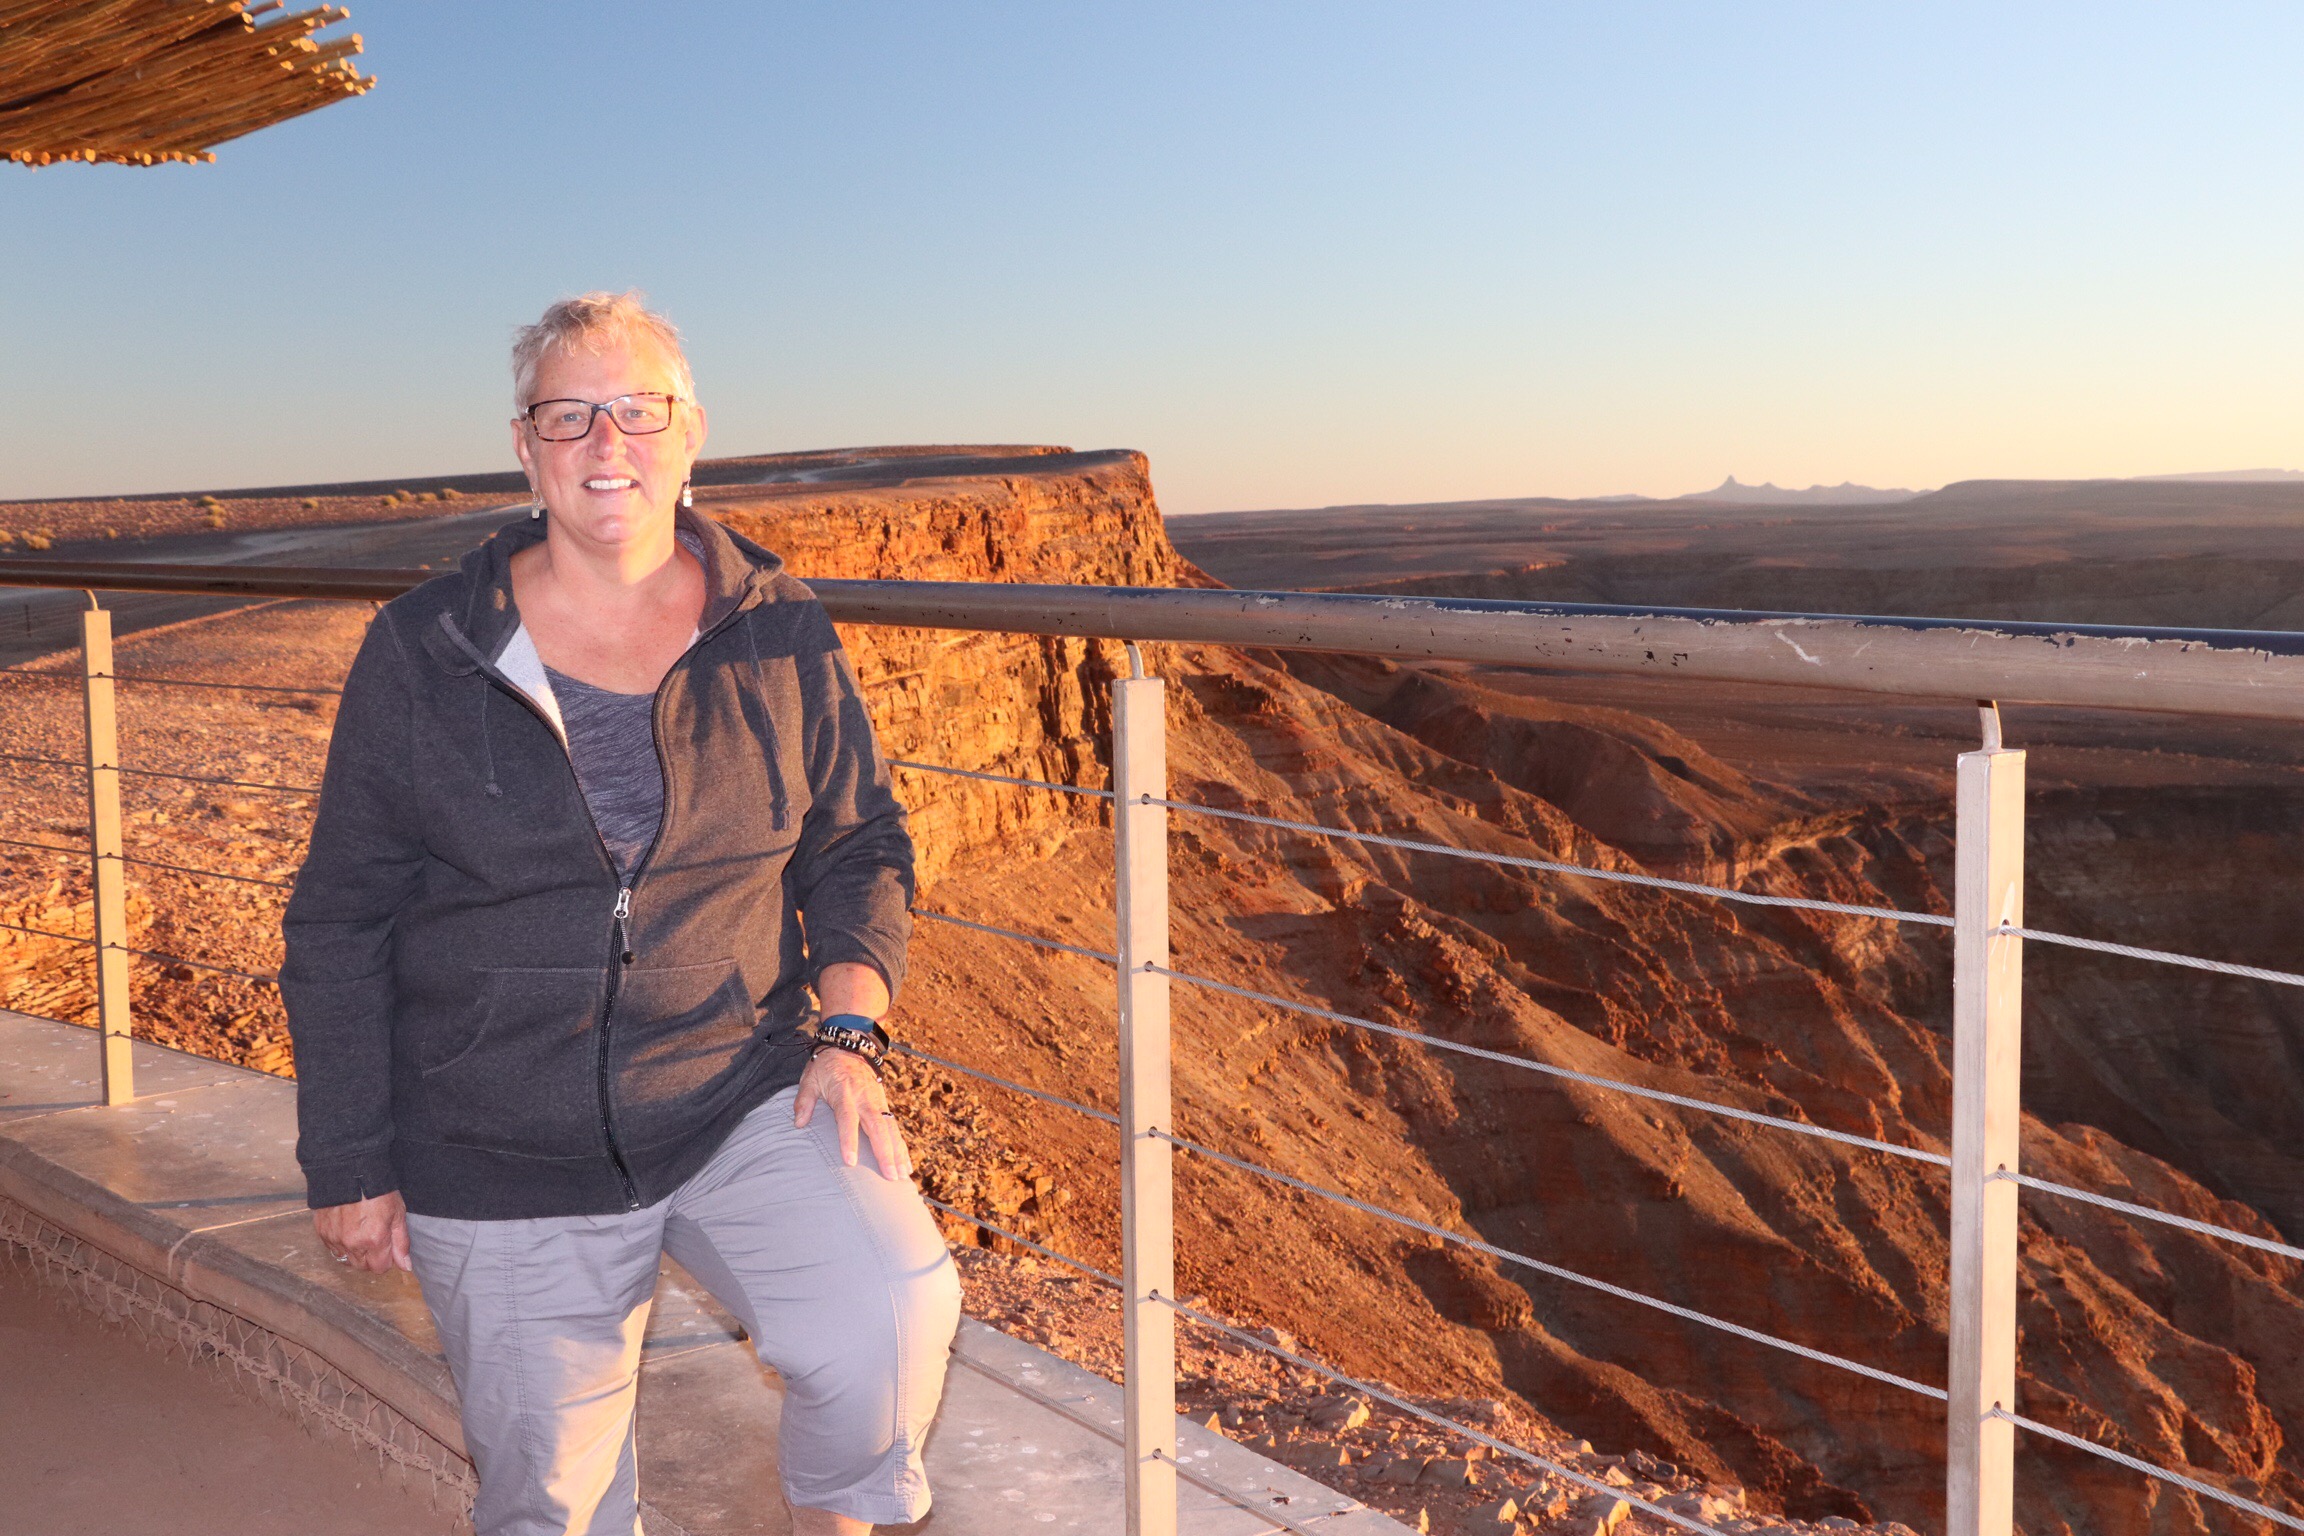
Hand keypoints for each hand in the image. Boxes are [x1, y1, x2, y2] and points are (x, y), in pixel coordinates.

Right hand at [314, 1190, 410, 1272]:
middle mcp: (352, 1243)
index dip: (386, 1259)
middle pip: (362, 1267)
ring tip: (361, 1232)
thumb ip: (401, 1242)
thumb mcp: (398, 1213)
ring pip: (346, 1259)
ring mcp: (334, 1239)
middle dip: (371, 1257)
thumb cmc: (378, 1190)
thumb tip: (405, 1266)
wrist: (350, 1170)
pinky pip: (332, 1248)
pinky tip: (347, 1228)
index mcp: (374, 1240)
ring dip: (355, 1252)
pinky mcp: (322, 1232)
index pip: (380, 1268)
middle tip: (375, 1238)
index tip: (387, 1246)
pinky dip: (340, 1243)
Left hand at [794, 1047, 910, 1180]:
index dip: (849, 1141)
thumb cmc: (826, 1066)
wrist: (849, 1046)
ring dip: (897, 1153)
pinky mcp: (884, 1104)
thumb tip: (798, 1123)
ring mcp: (878, 1101)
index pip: (848, 1119)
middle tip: (889, 1176)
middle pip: (878, 1128)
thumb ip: (804, 1101)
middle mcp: (865, 1098)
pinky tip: (906, 1165)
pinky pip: (895, 1128)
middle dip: (885, 1153)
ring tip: (902, 1176)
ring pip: (891, 1129)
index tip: (851, 1162)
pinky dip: (901, 1147)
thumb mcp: (809, 1079)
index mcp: (844, 1093)